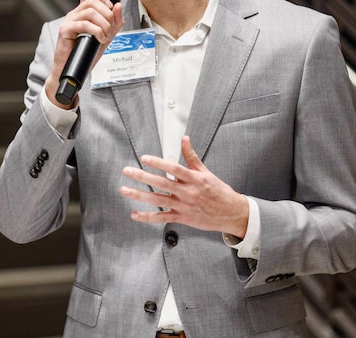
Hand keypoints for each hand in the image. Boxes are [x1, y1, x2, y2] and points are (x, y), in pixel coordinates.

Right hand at [44, 0, 123, 107]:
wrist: (74, 70)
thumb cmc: (86, 53)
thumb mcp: (106, 36)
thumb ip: (114, 23)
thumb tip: (118, 6)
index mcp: (82, 13)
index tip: (111, 9)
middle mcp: (74, 15)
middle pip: (93, 2)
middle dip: (107, 15)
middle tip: (110, 29)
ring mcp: (69, 21)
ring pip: (90, 11)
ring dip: (103, 24)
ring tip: (105, 36)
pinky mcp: (65, 30)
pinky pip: (84, 24)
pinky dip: (96, 31)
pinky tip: (99, 39)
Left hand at [120, 136, 249, 237]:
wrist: (231, 213)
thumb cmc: (218, 191)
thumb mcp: (206, 172)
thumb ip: (191, 156)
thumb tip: (184, 139)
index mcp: (194, 179)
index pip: (173, 168)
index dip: (159, 163)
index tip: (144, 158)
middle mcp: (187, 192)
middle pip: (161, 183)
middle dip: (142, 177)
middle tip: (127, 171)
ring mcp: (184, 206)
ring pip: (158, 200)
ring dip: (139, 195)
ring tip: (124, 190)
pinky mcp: (182, 218)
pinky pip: (162, 218)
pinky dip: (148, 217)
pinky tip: (135, 214)